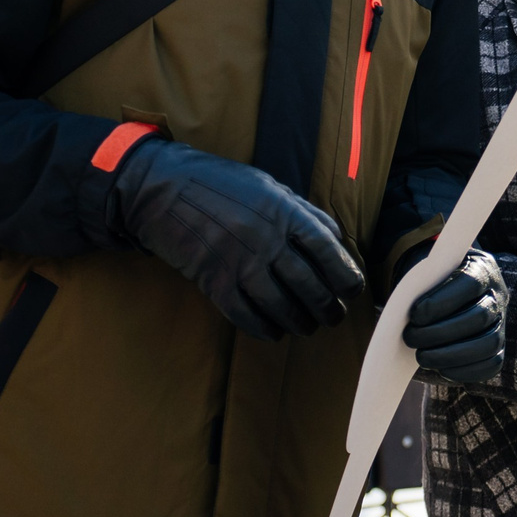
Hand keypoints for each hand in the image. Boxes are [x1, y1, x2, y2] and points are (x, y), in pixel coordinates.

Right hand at [107, 138, 364, 339]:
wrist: (163, 190)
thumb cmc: (221, 185)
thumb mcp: (270, 187)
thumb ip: (304, 213)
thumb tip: (336, 241)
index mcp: (284, 212)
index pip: (328, 251)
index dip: (346, 276)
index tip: (353, 290)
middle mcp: (266, 239)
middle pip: (310, 285)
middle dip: (328, 308)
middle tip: (333, 316)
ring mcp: (239, 263)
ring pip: (282, 306)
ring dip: (300, 323)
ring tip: (308, 327)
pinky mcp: (214, 282)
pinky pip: (247, 316)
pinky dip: (265, 329)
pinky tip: (274, 332)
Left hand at [405, 249, 507, 384]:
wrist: (444, 291)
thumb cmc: (431, 282)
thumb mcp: (427, 273)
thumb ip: (423, 286)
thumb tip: (406, 313)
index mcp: (482, 269)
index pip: (471, 284)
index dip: (443, 301)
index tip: (415, 315)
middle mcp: (497, 296)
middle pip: (480, 316)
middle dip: (441, 332)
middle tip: (411, 338)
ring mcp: (501, 323)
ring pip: (489, 343)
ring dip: (452, 355)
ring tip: (422, 357)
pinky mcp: (498, 348)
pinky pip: (492, 364)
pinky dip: (466, 370)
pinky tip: (441, 369)